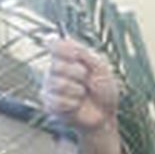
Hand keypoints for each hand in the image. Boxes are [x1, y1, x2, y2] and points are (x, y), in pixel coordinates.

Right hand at [42, 39, 126, 153]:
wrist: (105, 114)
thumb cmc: (103, 89)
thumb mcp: (99, 66)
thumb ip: (81, 52)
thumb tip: (57, 39)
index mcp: (65, 57)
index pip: (54, 45)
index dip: (65, 50)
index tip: (77, 57)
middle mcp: (53, 70)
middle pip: (57, 65)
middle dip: (78, 74)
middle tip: (87, 82)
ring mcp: (49, 88)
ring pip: (58, 84)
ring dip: (77, 91)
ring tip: (83, 94)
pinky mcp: (49, 105)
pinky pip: (57, 101)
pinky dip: (72, 104)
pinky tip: (77, 106)